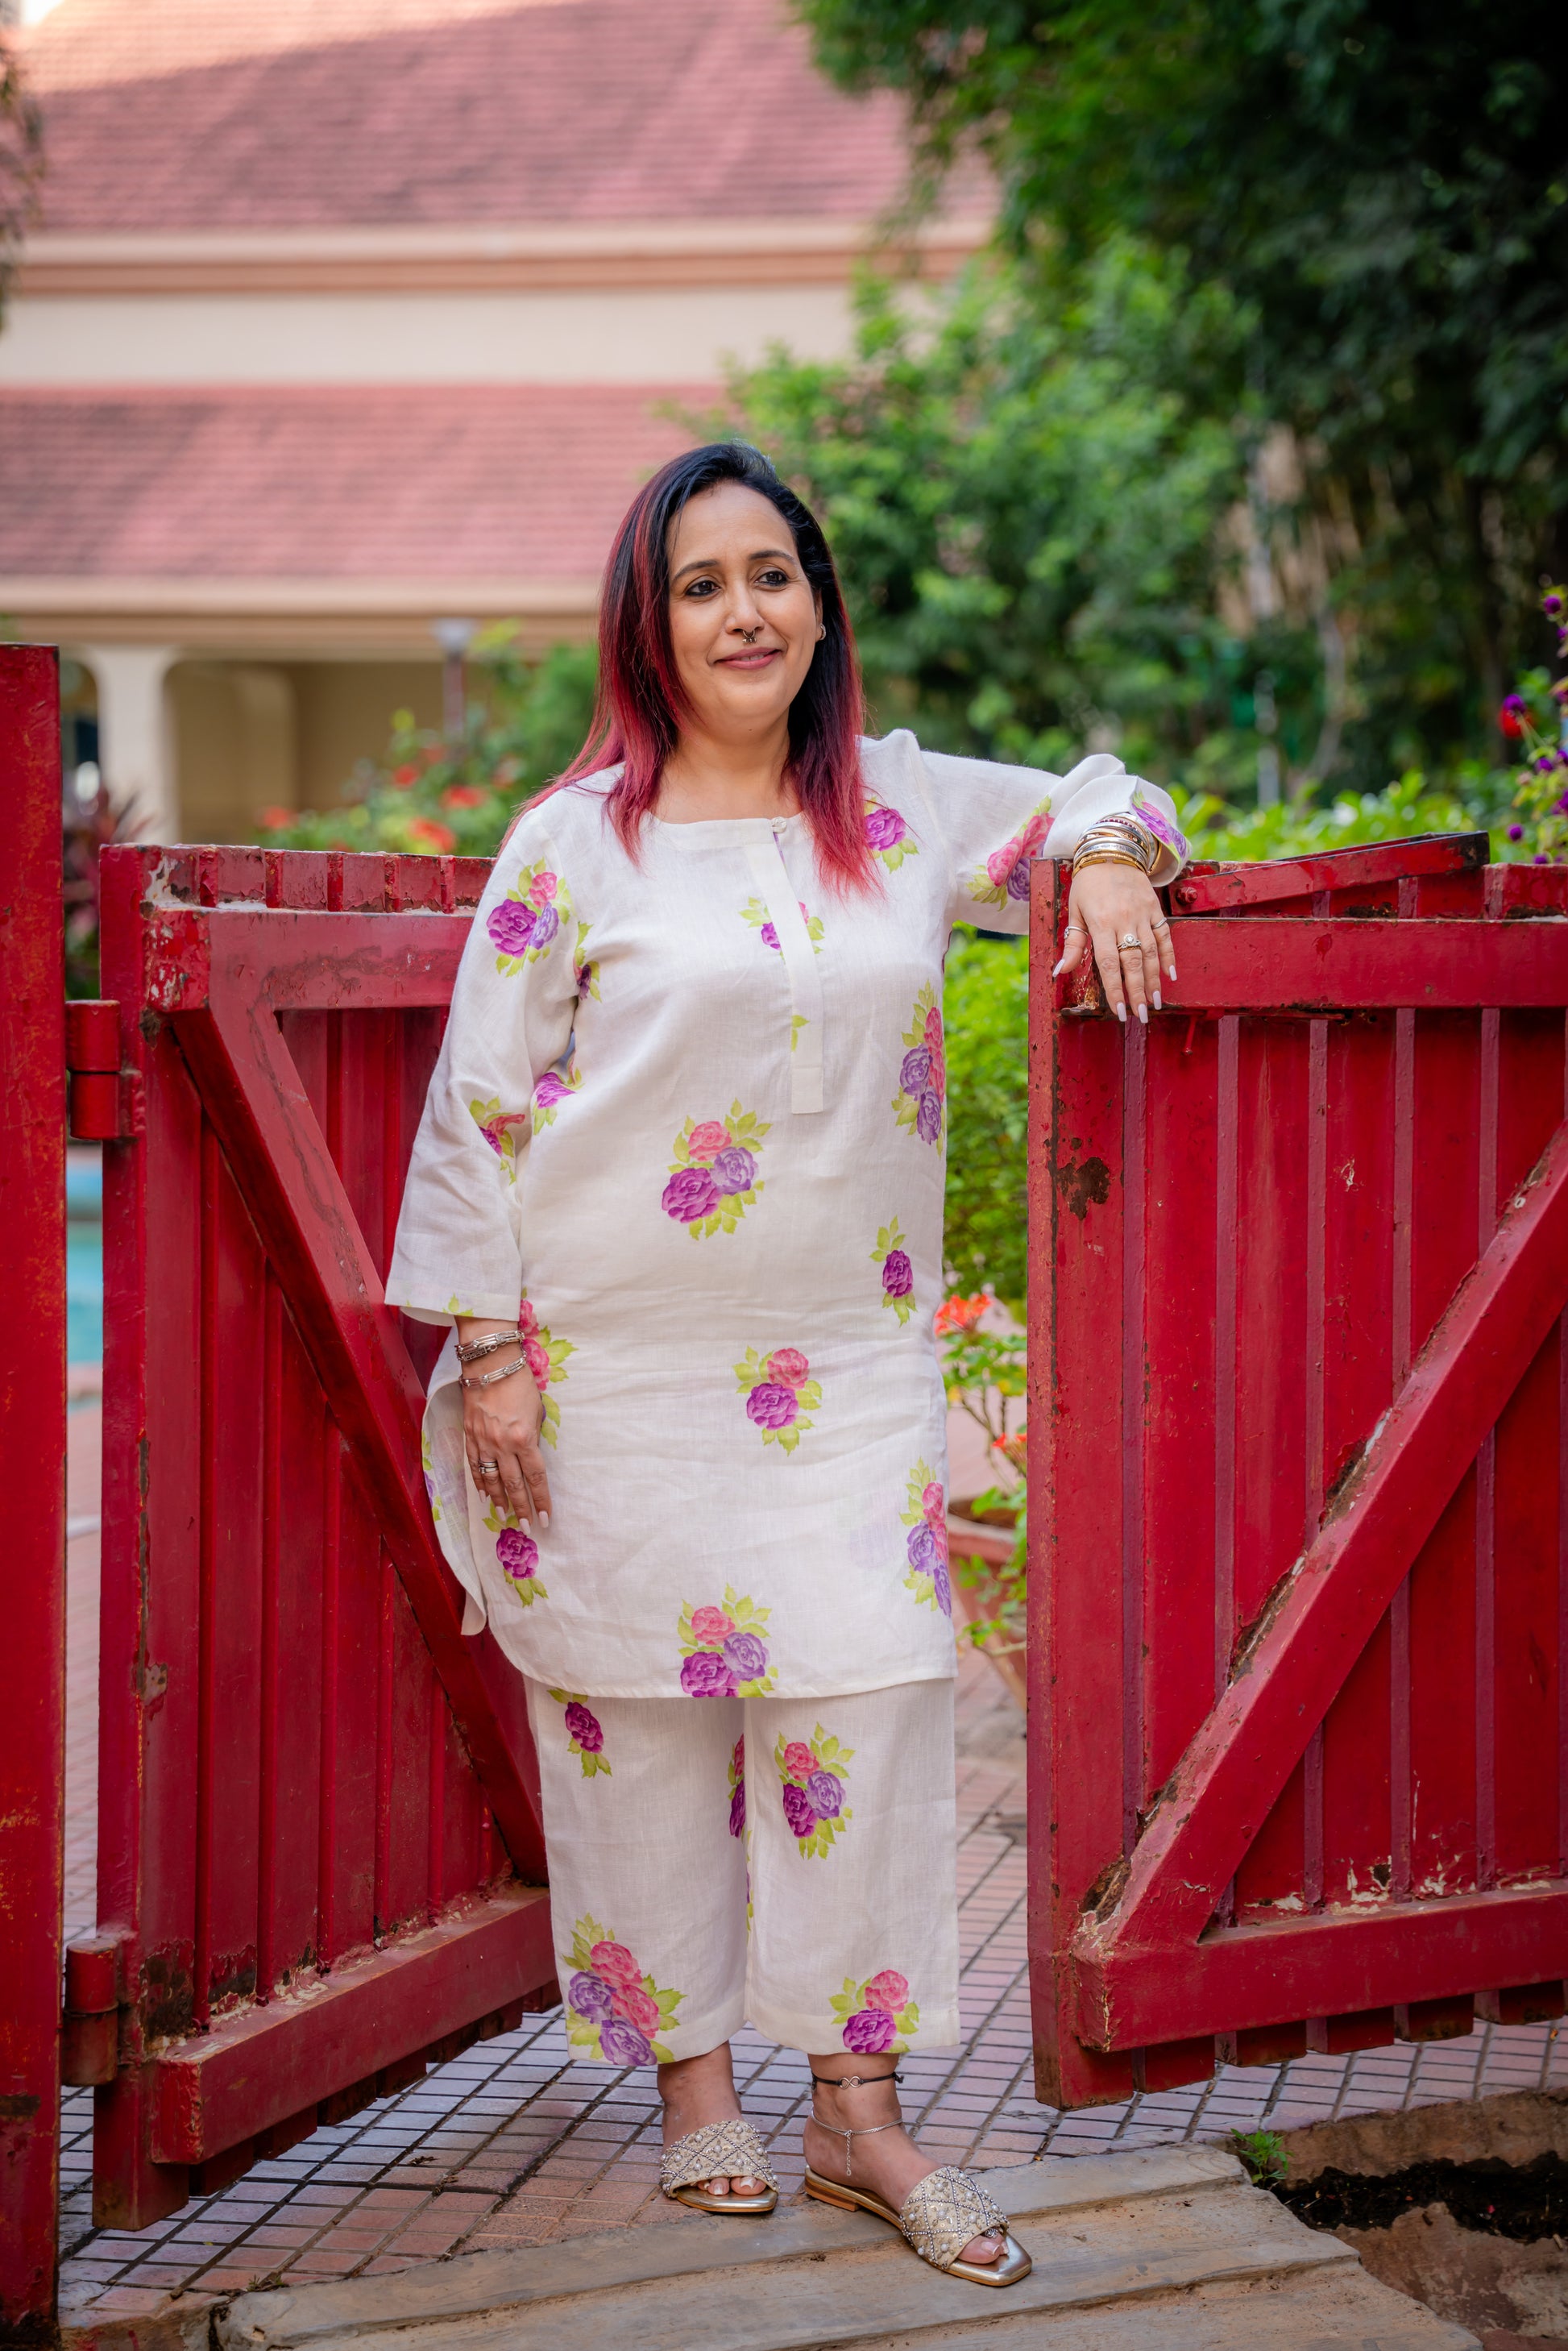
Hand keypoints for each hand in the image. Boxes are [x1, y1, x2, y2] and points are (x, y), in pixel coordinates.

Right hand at [458, 1319, 552, 1528]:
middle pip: (514, 1485)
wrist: (489, 1363)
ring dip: (499, 1501)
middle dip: (522, 1509)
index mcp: (524, 1438)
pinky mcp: (469, 1436)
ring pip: (491, 1481)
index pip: (535, 1478)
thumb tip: (531, 1456)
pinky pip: (474, 1466)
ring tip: (505, 1517)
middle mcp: (502, 1445)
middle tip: (528, 1528)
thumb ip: (534, 1436)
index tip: (547, 1519)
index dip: (541, 1500)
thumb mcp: (537, 1410)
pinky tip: (485, 1496)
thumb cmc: (519, 1382)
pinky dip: (480, 1483)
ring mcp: (483, 1442)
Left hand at [1051, 862, 1175, 1024]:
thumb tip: (1061, 972)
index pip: (1109, 963)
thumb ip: (1073, 943)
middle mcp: (1124, 920)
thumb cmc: (1088, 884)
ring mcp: (1142, 914)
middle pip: (1133, 962)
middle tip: (1141, 1015)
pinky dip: (1169, 955)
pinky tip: (1171, 975)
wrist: (1112, 851)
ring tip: (1155, 1002)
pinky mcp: (1154, 909)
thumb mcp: (1074, 911)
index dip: (1115, 989)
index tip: (1119, 1010)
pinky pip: (1164, 935)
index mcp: (1100, 923)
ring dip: (1154, 979)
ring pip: (1151, 952)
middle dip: (1138, 991)